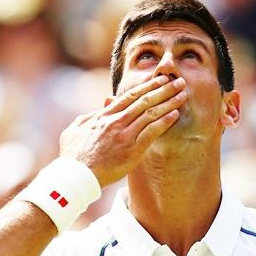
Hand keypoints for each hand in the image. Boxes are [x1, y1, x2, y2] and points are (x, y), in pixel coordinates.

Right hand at [58, 75, 187, 186]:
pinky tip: (175, 114)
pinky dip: (164, 121)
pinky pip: (151, 132)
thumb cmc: (73, 156)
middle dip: (163, 89)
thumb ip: (87, 118)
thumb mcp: (74, 130)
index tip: (159, 80)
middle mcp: (116, 121)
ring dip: (169, 102)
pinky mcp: (132, 149)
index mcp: (104, 116)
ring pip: (150, 112)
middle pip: (144, 100)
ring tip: (182, 94)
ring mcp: (125, 134)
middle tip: (178, 81)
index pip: (129, 96)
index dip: (146, 86)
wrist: (77, 175)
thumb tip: (97, 111)